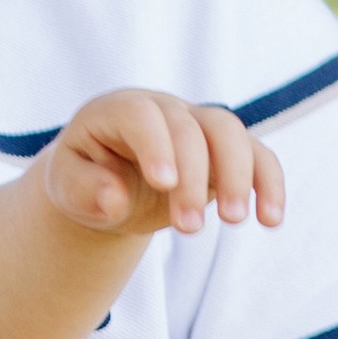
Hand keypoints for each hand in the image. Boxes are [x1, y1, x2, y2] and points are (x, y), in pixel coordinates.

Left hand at [38, 88, 284, 240]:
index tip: (163, 184)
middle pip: (191, 128)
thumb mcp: (66, 187)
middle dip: (194, 177)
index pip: (141, 116)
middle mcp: (164, 110)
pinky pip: (257, 155)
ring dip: (239, 177)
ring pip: (230, 133)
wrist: (109, 180)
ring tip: (233, 221)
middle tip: (188, 228)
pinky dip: (268, 184)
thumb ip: (83, 190)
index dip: (155, 145)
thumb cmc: (85, 179)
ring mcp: (198, 125)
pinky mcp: (226, 150)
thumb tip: (113, 196)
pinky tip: (271, 219)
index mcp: (119, 110)